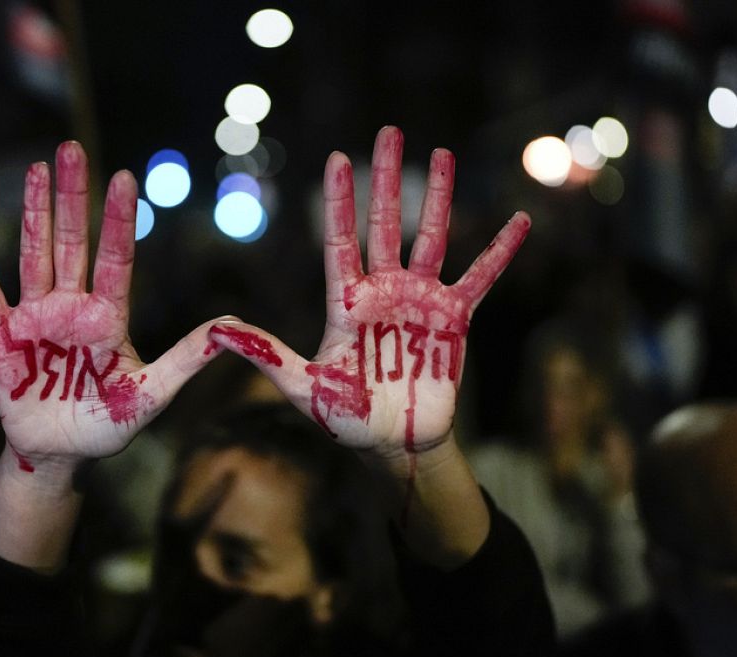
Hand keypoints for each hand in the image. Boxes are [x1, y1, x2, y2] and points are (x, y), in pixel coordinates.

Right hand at [0, 142, 219, 470]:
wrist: (58, 455)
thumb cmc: (106, 426)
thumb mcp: (151, 395)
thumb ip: (186, 360)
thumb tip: (231, 328)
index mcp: (108, 317)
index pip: (115, 257)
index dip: (117, 219)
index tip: (125, 176)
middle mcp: (71, 306)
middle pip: (72, 241)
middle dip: (73, 196)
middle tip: (73, 147)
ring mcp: (34, 315)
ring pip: (33, 252)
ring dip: (33, 210)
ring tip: (36, 167)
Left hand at [209, 126, 528, 462]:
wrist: (392, 445)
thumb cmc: (344, 419)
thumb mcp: (301, 387)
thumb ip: (266, 355)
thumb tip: (218, 331)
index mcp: (346, 302)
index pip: (341, 240)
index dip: (340, 201)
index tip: (336, 159)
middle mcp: (383, 291)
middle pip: (385, 223)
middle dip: (387, 178)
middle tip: (390, 131)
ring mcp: (421, 302)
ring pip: (432, 237)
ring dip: (439, 196)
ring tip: (444, 153)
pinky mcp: (454, 320)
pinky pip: (480, 278)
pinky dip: (500, 251)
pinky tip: (519, 221)